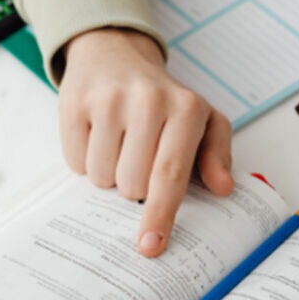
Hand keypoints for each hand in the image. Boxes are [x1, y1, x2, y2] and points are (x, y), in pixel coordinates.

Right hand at [59, 28, 233, 256]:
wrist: (116, 54)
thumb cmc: (166, 100)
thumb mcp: (204, 120)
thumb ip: (218, 155)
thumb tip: (223, 188)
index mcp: (186, 109)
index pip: (171, 173)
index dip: (161, 213)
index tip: (151, 245)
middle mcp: (148, 101)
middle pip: (132, 184)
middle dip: (135, 187)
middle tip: (141, 160)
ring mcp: (108, 100)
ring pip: (102, 177)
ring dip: (110, 174)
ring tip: (121, 144)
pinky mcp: (74, 103)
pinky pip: (75, 162)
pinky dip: (86, 159)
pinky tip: (99, 136)